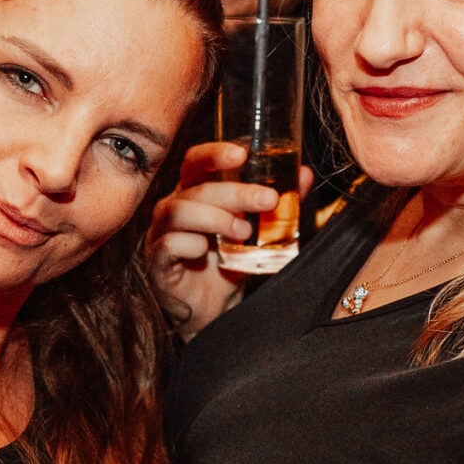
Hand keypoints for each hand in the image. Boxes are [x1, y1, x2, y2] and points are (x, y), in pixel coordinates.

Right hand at [145, 141, 310, 339]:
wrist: (214, 309)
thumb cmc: (228, 263)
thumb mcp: (258, 231)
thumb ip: (278, 204)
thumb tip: (305, 176)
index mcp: (194, 192)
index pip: (196, 161)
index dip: (215, 154)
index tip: (243, 154)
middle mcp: (173, 207)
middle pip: (197, 188)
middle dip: (235, 192)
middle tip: (268, 200)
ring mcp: (161, 233)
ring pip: (179, 211)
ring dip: (216, 218)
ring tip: (244, 232)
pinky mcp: (158, 262)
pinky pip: (169, 244)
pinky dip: (190, 244)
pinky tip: (207, 251)